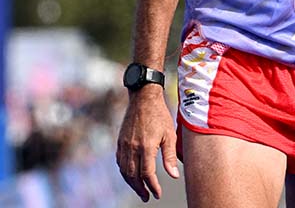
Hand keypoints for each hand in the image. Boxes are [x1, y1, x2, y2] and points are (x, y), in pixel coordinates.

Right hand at [116, 86, 179, 201]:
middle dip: (140, 189)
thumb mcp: (170, 134)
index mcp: (146, 146)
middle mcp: (132, 148)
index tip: (157, 194)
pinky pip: (120, 162)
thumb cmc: (160, 115)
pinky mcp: (120, 142)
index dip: (152, 186)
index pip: (147, 174)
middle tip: (147, 197)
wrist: (143, 99)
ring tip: (140, 190)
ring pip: (124, 171)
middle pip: (133, 176)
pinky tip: (131, 176)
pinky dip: (125, 172)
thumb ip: (169, 156)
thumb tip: (173, 176)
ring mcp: (124, 145)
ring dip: (131, 183)